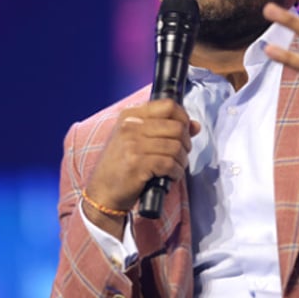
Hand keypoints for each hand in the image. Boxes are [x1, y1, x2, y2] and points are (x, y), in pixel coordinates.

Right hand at [83, 99, 199, 234]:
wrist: (103, 192)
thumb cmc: (122, 165)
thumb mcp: (138, 140)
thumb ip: (165, 129)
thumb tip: (195, 126)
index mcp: (130, 116)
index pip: (168, 105)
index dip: (183, 118)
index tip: (185, 131)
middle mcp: (130, 126)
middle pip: (176, 127)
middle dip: (186, 143)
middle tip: (180, 155)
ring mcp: (132, 144)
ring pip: (176, 146)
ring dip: (181, 160)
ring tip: (175, 167)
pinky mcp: (137, 164)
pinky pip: (169, 164)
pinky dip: (176, 172)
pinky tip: (170, 176)